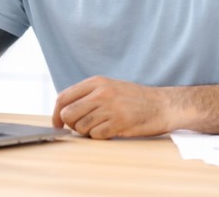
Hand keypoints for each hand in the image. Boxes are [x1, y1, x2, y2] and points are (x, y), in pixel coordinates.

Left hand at [52, 76, 168, 138]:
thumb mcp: (109, 86)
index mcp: (96, 82)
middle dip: (71, 125)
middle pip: (68, 114)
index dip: (56, 113)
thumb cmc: (134, 98)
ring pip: (80, 127)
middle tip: (81, 127)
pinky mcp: (118, 123)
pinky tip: (110, 130)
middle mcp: (101, 93)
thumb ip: (88, 94)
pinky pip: (96, 135)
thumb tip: (63, 109)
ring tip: (100, 126)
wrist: (162, 105)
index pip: (63, 97)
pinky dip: (99, 136)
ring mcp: (110, 108)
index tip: (57, 123)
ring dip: (87, 131)